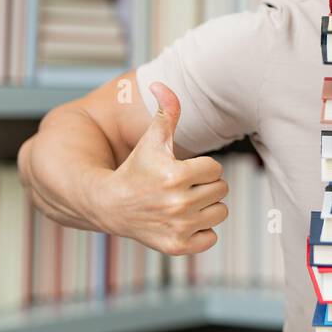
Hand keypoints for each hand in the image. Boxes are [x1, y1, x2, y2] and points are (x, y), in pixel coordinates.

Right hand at [92, 82, 227, 254]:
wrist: (110, 205)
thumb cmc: (135, 169)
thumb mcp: (151, 140)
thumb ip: (166, 113)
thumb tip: (162, 85)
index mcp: (176, 175)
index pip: (215, 169)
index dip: (200, 168)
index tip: (180, 171)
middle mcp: (179, 203)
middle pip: (220, 190)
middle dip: (203, 186)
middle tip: (179, 188)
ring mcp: (179, 227)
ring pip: (220, 212)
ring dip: (205, 207)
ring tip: (181, 203)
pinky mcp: (178, 246)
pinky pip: (212, 237)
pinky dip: (201, 231)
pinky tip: (181, 221)